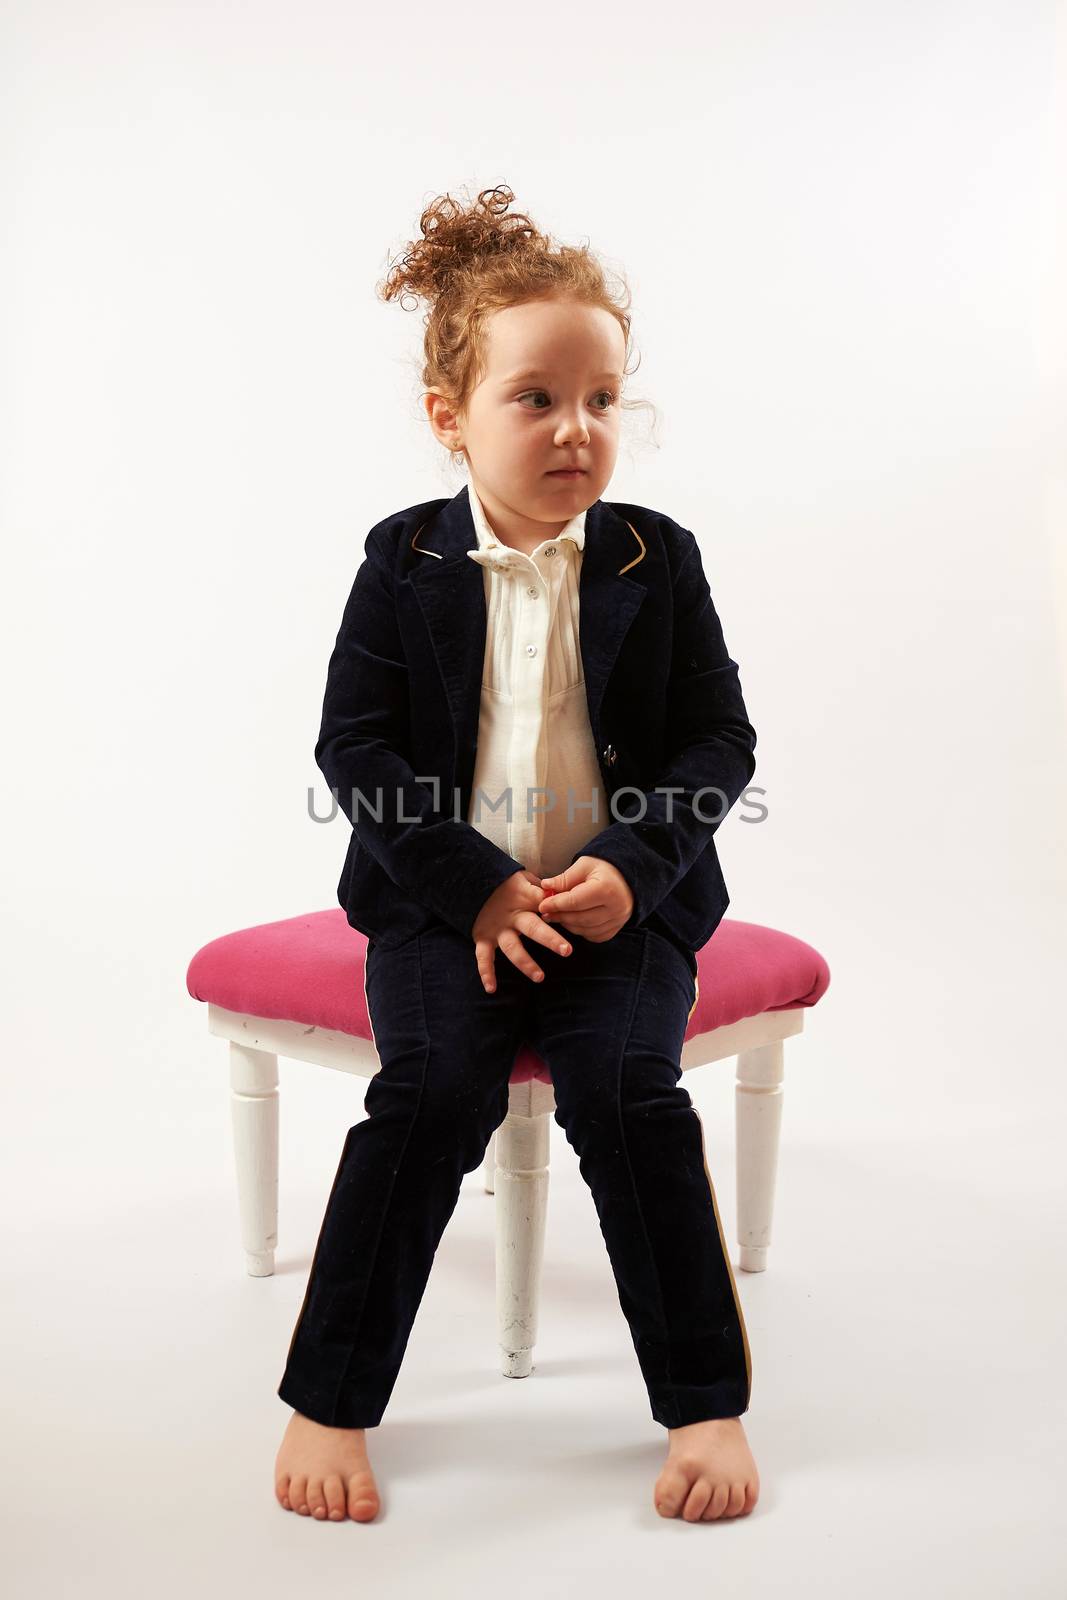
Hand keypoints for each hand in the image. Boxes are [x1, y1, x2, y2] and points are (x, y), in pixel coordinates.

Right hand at [472, 868, 572, 993]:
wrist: (471, 882)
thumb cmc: (506, 884)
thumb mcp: (524, 878)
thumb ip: (542, 888)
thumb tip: (565, 893)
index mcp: (526, 899)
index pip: (546, 903)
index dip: (558, 908)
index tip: (573, 913)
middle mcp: (513, 916)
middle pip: (533, 928)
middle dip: (549, 939)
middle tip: (567, 950)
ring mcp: (497, 929)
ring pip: (512, 948)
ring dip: (525, 963)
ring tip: (539, 977)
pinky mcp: (482, 938)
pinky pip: (483, 957)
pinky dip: (486, 973)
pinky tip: (492, 988)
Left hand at [537, 856, 633, 942]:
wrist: (626, 877)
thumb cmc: (603, 868)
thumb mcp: (584, 865)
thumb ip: (565, 878)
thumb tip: (545, 886)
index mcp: (606, 889)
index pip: (575, 901)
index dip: (556, 904)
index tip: (542, 905)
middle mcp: (615, 908)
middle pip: (580, 918)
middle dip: (560, 916)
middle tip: (545, 913)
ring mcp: (618, 920)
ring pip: (585, 929)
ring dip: (567, 924)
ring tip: (556, 916)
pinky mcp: (616, 929)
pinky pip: (593, 935)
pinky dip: (579, 931)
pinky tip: (572, 922)